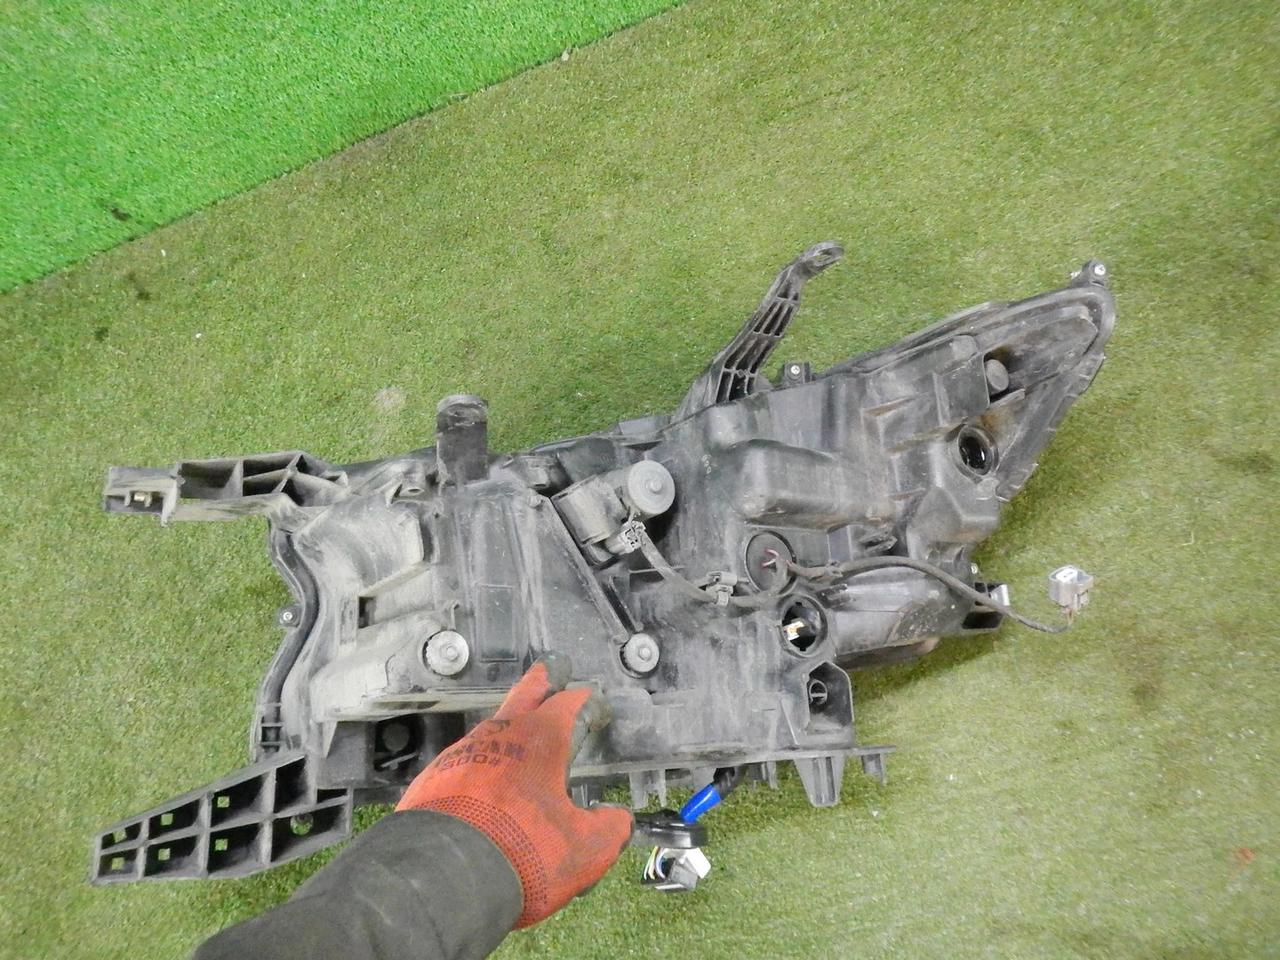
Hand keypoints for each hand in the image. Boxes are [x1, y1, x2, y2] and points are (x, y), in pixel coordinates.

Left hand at [396, 654, 632, 926]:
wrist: (443, 875)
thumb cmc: (522, 852)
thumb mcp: (585, 849)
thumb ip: (608, 830)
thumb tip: (619, 820)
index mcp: (540, 740)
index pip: (568, 704)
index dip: (584, 700)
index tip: (593, 700)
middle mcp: (500, 735)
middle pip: (523, 696)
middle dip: (540, 681)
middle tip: (550, 668)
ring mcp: (462, 754)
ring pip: (491, 728)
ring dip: (509, 726)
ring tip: (518, 732)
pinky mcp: (434, 779)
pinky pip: (465, 760)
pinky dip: (482, 762)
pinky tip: (484, 780)